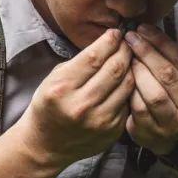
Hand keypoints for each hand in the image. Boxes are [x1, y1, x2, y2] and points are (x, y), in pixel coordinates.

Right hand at [16, 27, 134, 168]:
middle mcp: (81, 105)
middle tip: (128, 42)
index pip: (95, 57)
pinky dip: (129, 88)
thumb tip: (108, 42)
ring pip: (127, 84)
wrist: (45, 144)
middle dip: (124, 50)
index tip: (116, 32)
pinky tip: (127, 79)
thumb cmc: (48, 106)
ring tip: (130, 58)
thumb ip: (80, 62)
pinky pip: (128, 101)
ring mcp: (99, 120)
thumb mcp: (54, 78)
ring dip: (132, 67)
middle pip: (115, 69)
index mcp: (62, 88)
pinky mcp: (111, 131)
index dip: (110, 41)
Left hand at [123, 23, 177, 155]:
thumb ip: (169, 60)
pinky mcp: (154, 133)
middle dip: (147, 52)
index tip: (143, 28)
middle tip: (130, 38)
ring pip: (155, 93)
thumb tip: (145, 29)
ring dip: (138, 72)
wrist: (171, 139)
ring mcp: (175, 122)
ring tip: (126, 58)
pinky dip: (130, 92)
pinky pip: (139, 109)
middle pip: (168, 74)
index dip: (161, 41)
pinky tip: (123, 80)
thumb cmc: (171, 100)